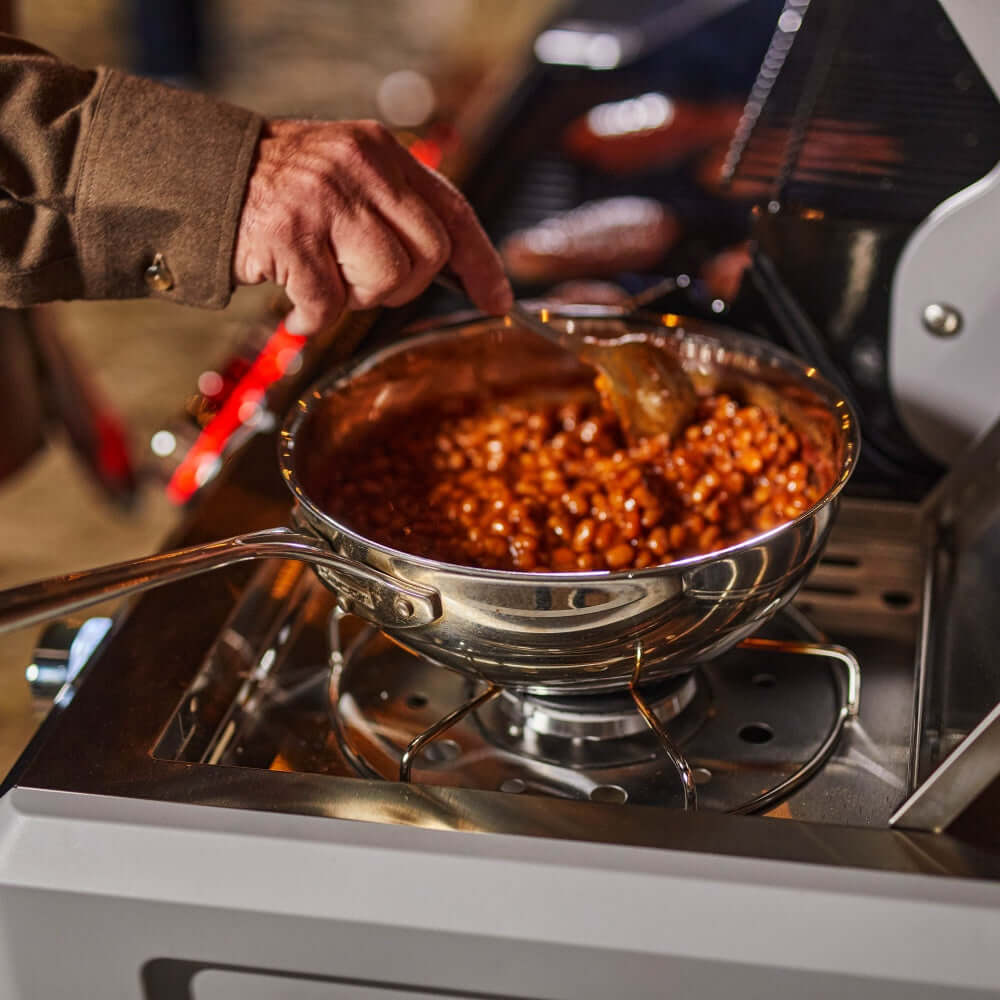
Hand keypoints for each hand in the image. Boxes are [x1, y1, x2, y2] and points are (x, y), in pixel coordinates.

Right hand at [233, 119, 512, 333]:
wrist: (202, 177)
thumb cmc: (283, 191)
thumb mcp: (349, 176)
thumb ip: (396, 208)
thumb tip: (453, 270)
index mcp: (382, 152)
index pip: (453, 210)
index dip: (482, 261)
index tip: (497, 299)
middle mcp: (360, 168)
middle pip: (429, 255)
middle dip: (405, 285)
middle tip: (363, 280)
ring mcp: (324, 199)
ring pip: (388, 280)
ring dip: (358, 297)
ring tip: (326, 280)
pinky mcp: (289, 236)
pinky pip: (330, 304)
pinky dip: (314, 318)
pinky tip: (297, 303)